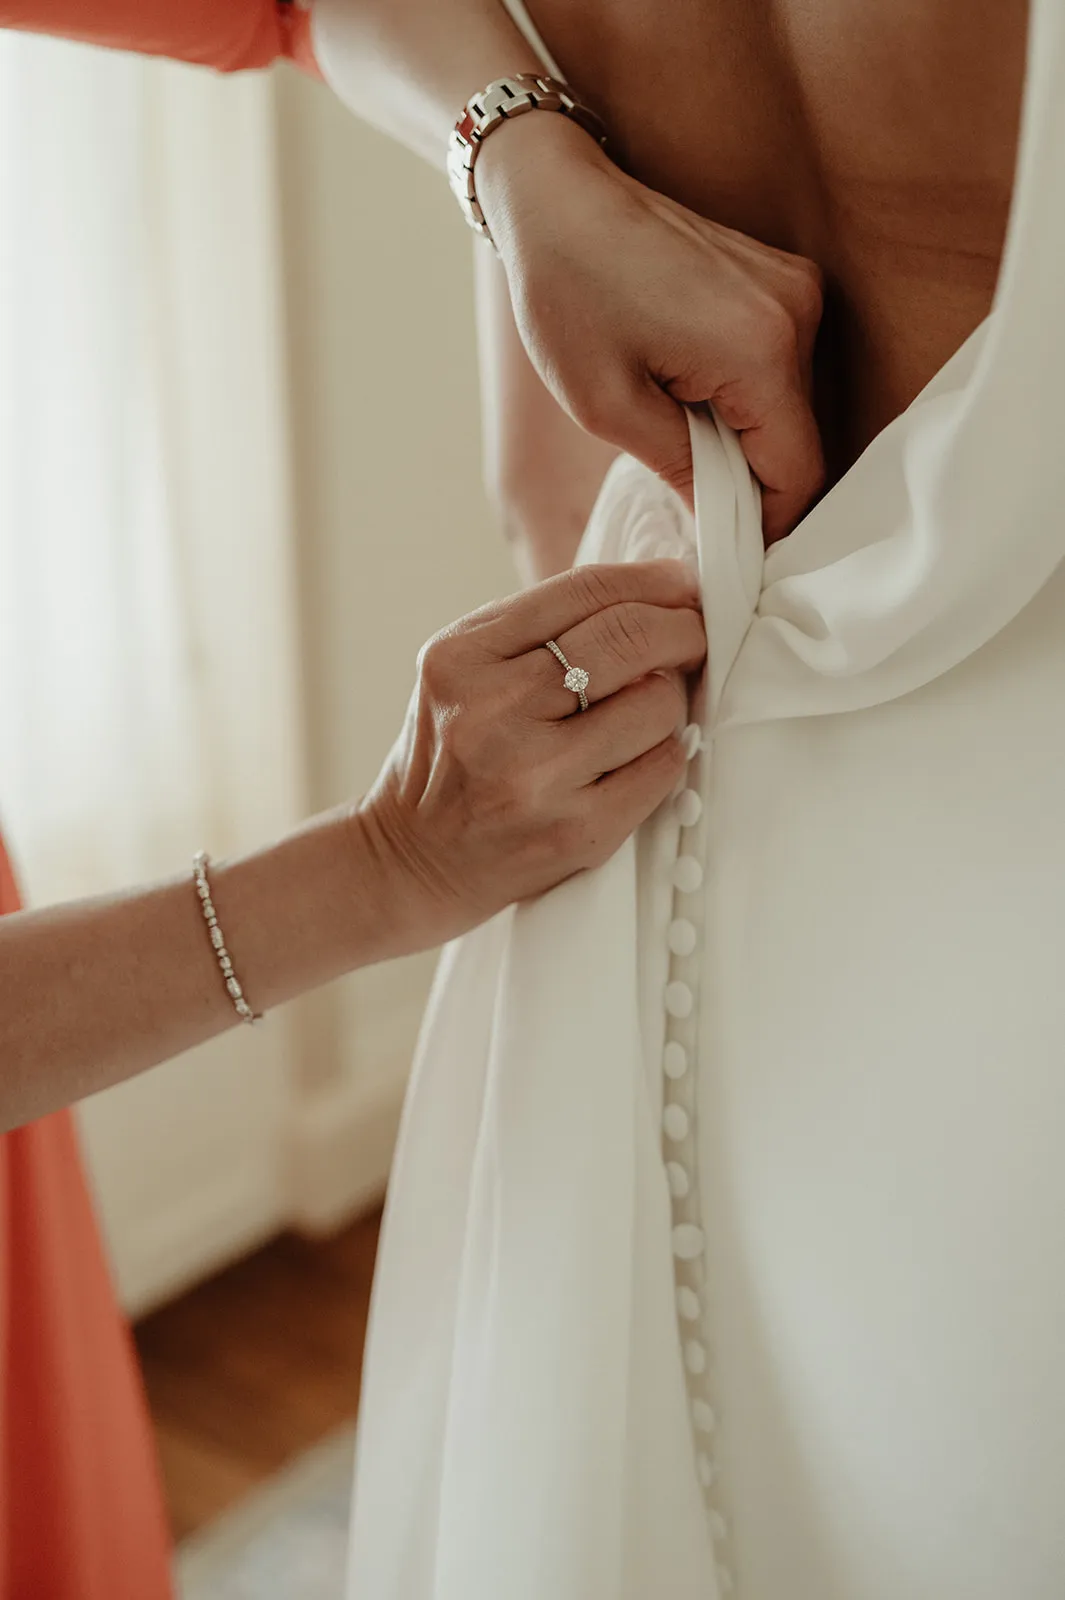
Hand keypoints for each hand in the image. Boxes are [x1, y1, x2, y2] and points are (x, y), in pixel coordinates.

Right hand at [354, 560, 705, 950]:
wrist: (413, 859)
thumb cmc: (452, 755)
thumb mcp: (463, 671)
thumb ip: (537, 627)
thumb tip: (654, 591)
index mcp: (462, 658)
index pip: (584, 591)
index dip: (653, 580)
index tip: (682, 583)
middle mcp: (494, 713)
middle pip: (628, 639)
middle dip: (682, 628)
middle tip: (695, 634)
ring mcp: (536, 777)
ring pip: (656, 705)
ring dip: (671, 699)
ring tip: (651, 706)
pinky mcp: (575, 832)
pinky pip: (662, 770)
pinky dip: (667, 753)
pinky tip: (643, 753)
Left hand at [477, 115, 824, 542]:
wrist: (558, 195)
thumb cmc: (567, 295)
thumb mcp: (608, 407)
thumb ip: (680, 471)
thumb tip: (722, 525)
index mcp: (760, 350)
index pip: (798, 474)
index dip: (765, 523)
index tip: (723, 548)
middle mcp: (797, 314)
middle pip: (798, 439)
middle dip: (748, 476)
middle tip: (681, 482)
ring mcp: (795, 288)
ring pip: (789, 405)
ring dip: (741, 433)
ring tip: (672, 419)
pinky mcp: (780, 278)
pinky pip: (778, 365)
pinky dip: (740, 393)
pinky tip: (684, 383)